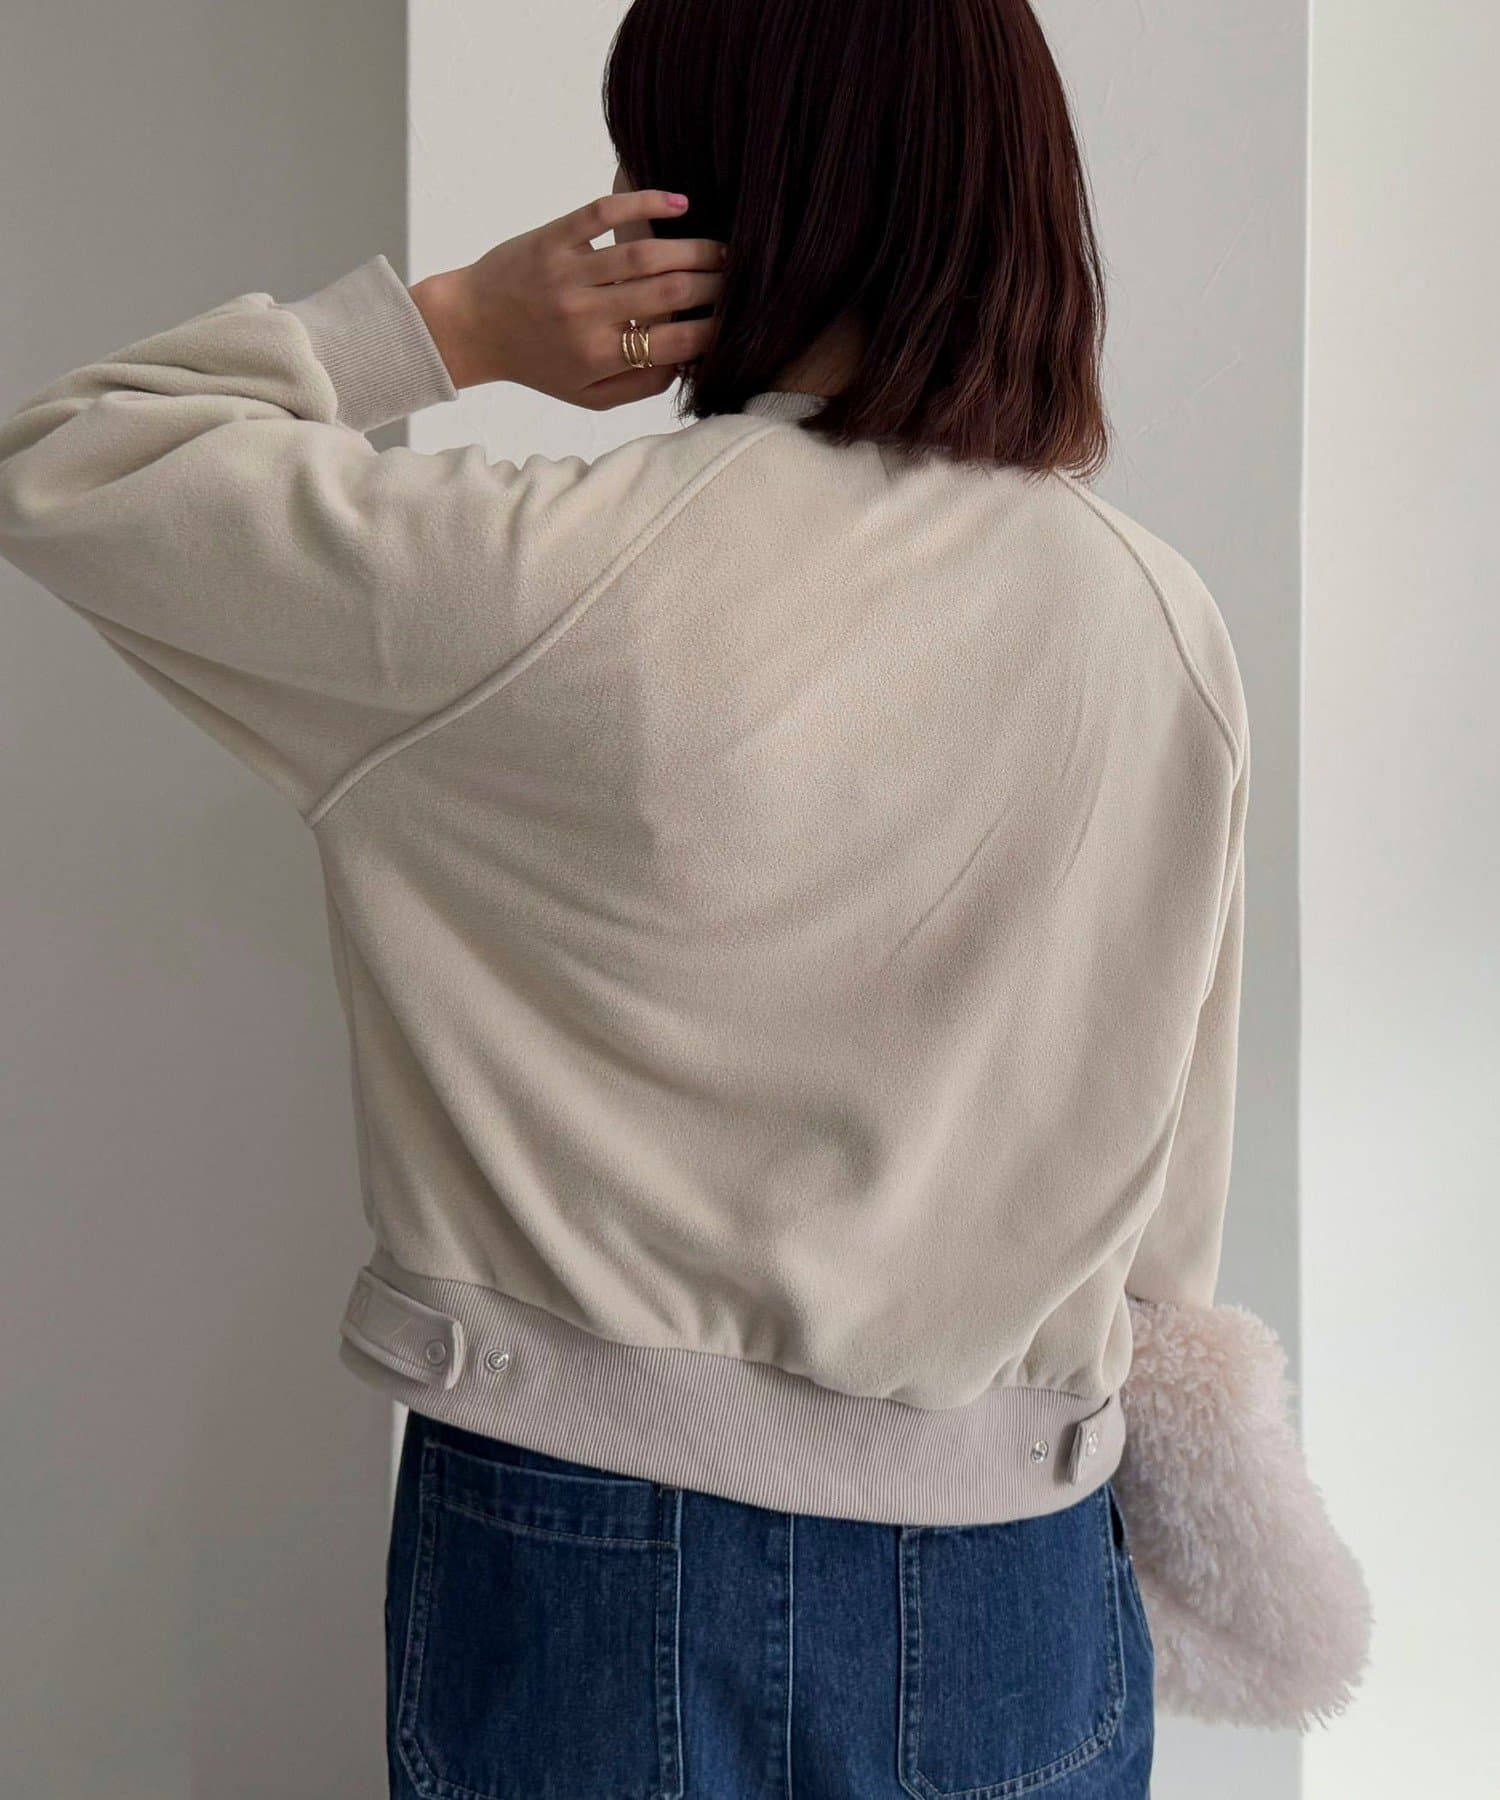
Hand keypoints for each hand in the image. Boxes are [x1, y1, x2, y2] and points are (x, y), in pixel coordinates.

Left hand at [408, 188, 726, 407]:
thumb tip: (687, 362)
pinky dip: (645, 201)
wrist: (472, 327)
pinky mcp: (554, 238)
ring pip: (646, 252)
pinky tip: (679, 203)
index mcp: (599, 357)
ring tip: (721, 249)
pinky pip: (604, 212)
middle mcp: (586, 315)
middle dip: (715, 284)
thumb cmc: (537, 363)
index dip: (715, 330)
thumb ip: (639, 385)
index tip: (738, 322)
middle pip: (670, 291)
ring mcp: (570, 273)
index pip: (675, 341)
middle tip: (739, 280)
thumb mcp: (588, 396)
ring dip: (693, 247)